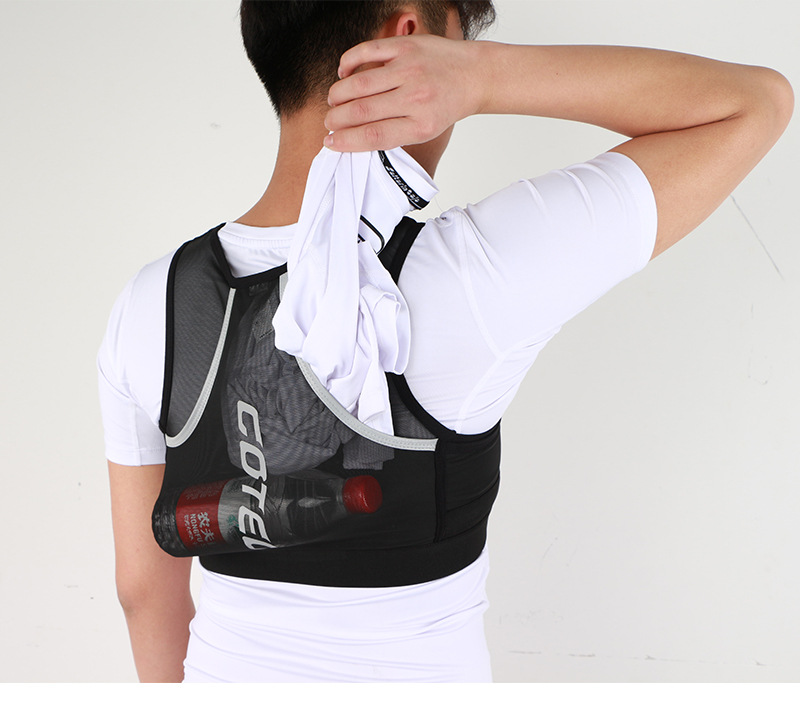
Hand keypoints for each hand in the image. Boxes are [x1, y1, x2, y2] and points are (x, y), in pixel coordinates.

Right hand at [324, 34, 483, 151]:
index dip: (346, 141)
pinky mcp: (406, 46)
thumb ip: (394, 134)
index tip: (331, 142)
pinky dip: (348, 63)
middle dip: (336, 119)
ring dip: (337, 94)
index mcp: (420, 125)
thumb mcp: (425, 130)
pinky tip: (343, 73)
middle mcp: (415, 97)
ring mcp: (410, 69)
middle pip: (362, 111)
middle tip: (329, 122)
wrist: (474, 76)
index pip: (373, 136)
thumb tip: (355, 138)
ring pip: (359, 83)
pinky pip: (366, 52)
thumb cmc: (446, 106)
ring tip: (333, 102)